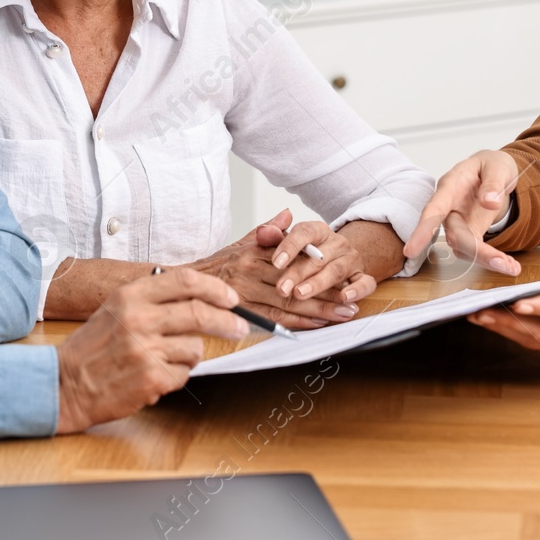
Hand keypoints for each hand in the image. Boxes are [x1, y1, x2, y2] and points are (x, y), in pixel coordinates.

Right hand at [55, 266, 247, 433]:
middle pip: (200, 312)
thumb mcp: (116, 308)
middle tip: (239, 328)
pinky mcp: (150, 377)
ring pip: (195, 348)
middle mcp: (138, 318)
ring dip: (189, 356)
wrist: (65, 383)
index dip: (215, 289)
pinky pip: (184, 375)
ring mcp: (145, 349)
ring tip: (165, 360)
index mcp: (130, 295)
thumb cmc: (93, 347)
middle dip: (227, 321)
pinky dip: (175, 377)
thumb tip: (200, 296)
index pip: (185, 281)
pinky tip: (154, 376)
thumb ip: (153, 299)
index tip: (231, 298)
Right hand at [185, 211, 368, 329]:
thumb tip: (288, 215)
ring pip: (287, 304)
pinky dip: (296, 323)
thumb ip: (268, 230)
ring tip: (341, 315)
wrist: (188, 283)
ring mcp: (243, 293)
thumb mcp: (243, 241)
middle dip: (325, 294)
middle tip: (350, 301)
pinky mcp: (240, 313)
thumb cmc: (220, 265)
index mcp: (252, 253)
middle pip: (294, 284)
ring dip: (317, 311)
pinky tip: (315, 325)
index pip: (292, 261)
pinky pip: (273, 319)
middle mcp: (248, 272)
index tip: (343, 276)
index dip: (319, 269)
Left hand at [263, 216, 374, 309]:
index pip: (304, 233)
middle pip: (317, 257)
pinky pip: (365, 283)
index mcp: (317, 230)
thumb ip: (272, 237)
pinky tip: (344, 298)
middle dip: (297, 274)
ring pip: (336, 271)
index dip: (289, 247)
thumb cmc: (306, 253)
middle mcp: (336, 243)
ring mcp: (350, 259)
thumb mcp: (286, 242)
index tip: (275, 262)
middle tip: (282, 288)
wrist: (336, 258)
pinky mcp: (361, 276)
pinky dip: (356, 291)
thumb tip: (263, 232)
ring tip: (301, 294)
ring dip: (318, 284)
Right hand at [403, 149, 521, 274]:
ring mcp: (458, 222)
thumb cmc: (491, 165)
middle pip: (454, 236)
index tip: (411, 251)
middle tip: (504, 264)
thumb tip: (490, 203)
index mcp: (451, 187)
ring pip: (463, 248)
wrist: (495, 172)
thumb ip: (493, 182)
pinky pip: (474, 251)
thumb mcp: (497, 166)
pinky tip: (509, 264)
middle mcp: (449, 208)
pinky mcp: (469, 233)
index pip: (433, 210)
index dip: (422, 231)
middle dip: (478, 253)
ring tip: (512, 267)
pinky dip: (491, 259)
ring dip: (486, 260)